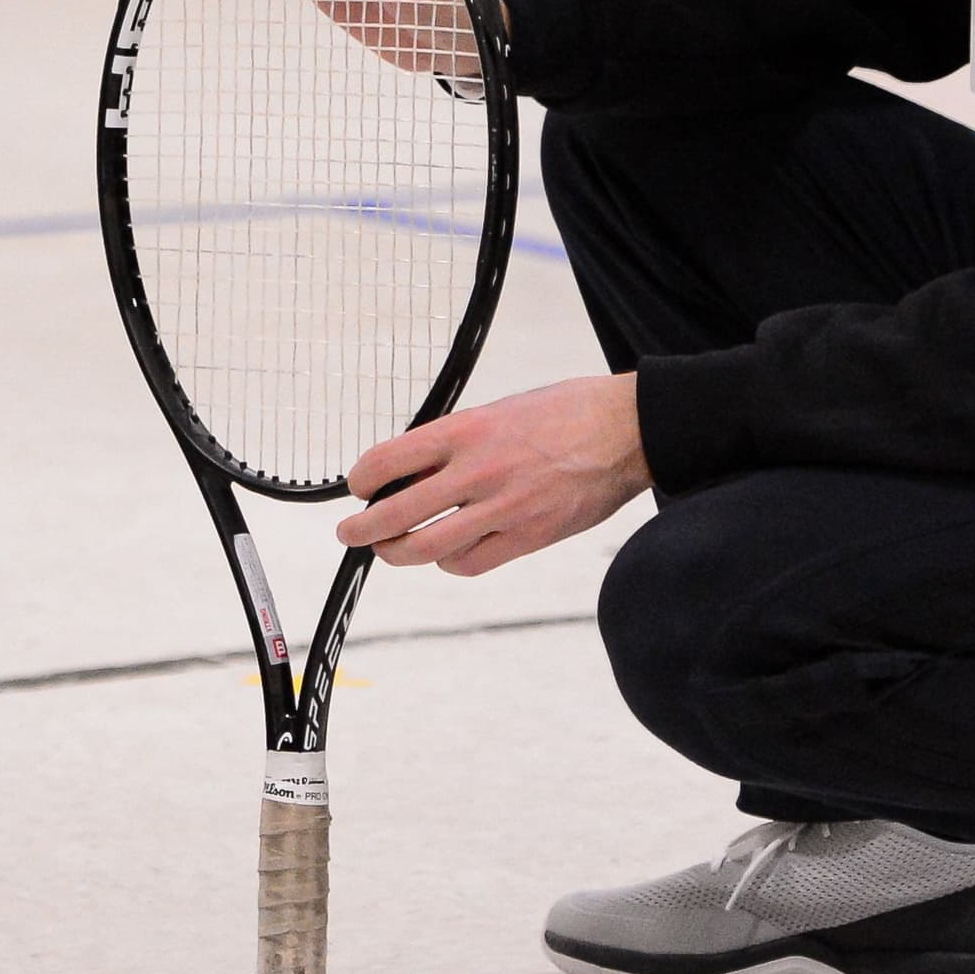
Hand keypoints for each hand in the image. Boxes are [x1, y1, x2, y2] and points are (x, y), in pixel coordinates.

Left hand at [338, 375, 648, 576]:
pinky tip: (447, 554)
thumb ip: (457, 441)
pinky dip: (449, 562)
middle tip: (349, 532)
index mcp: (467, 429)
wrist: (625, 430)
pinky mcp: (528, 537)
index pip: (389, 459)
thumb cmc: (566, 413)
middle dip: (362, 529)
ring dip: (397, 552)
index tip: (358, 486)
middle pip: (397, 513)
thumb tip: (413, 471)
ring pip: (426, 548)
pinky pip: (469, 563)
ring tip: (389, 549)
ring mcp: (503, 508)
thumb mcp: (500, 410)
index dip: (362, 479)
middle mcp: (478, 470)